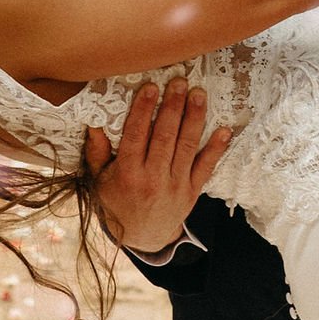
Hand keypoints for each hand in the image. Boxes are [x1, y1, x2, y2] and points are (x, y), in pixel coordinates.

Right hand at [84, 79, 231, 254]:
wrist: (143, 238)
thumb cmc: (117, 203)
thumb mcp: (99, 181)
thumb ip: (96, 152)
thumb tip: (94, 122)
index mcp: (127, 174)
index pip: (136, 136)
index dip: (143, 110)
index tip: (150, 87)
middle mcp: (152, 179)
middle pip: (164, 137)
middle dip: (172, 107)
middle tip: (179, 81)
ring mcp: (175, 186)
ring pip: (186, 147)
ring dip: (194, 119)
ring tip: (198, 94)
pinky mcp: (192, 192)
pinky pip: (205, 168)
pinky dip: (216, 149)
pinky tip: (224, 130)